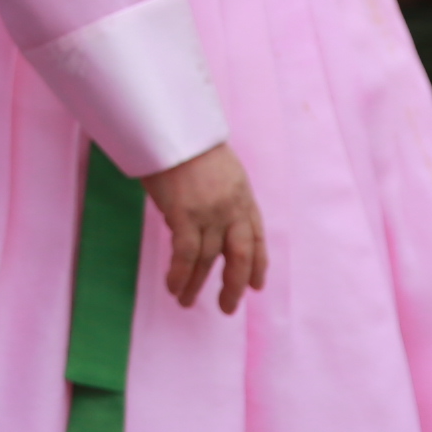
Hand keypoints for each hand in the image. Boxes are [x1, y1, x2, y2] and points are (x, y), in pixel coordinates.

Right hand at [142, 143, 267, 313]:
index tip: (256, 286)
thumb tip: (199, 222)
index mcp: (244, 197)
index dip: (258, 266)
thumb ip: (219, 196)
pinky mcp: (185, 215)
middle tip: (226, 307)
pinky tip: (173, 286)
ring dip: (196, 284)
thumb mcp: (219, 169)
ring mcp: (210, 213)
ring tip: (185, 301)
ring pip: (209, 259)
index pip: (256, 238)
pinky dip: (179, 273)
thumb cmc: (189, 141)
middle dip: (234, 286)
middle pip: (240, 257)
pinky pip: (186, 254)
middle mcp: (232, 209)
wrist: (174, 125)